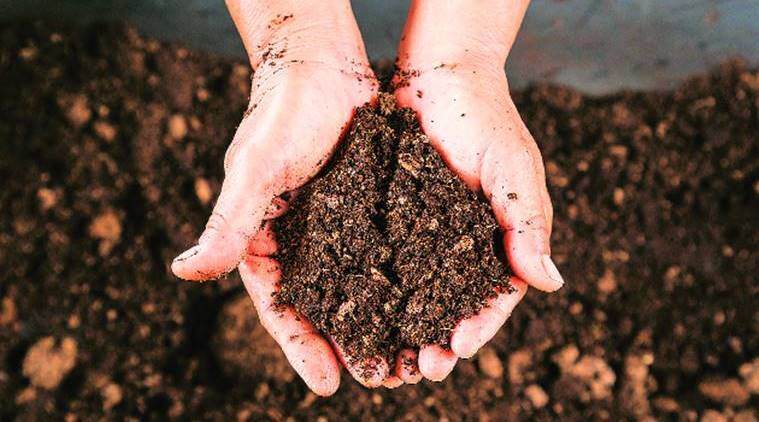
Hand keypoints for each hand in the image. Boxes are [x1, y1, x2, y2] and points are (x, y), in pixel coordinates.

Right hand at [171, 0, 379, 394]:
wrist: (321, 65)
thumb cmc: (280, 115)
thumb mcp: (255, 171)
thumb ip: (227, 224)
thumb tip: (183, 273)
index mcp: (265, 242)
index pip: (281, 307)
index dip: (302, 347)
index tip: (327, 385)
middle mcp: (303, 243)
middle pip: (325, 308)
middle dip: (350, 346)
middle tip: (380, 381)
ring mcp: (339, 229)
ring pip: (361, 288)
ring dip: (382, 324)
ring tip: (409, 358)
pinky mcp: (370, 210)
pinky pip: (388, 253)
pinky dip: (404, 282)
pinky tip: (429, 304)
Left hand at [388, 0, 563, 381]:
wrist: (438, 76)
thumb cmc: (485, 119)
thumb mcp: (513, 170)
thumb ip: (527, 224)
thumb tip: (550, 283)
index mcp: (499, 240)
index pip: (494, 296)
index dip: (479, 325)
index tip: (458, 349)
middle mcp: (461, 244)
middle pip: (452, 306)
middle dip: (438, 340)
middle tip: (420, 369)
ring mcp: (424, 234)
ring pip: (415, 293)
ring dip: (405, 328)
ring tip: (390, 357)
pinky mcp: (391, 218)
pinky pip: (383, 261)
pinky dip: (375, 291)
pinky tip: (359, 313)